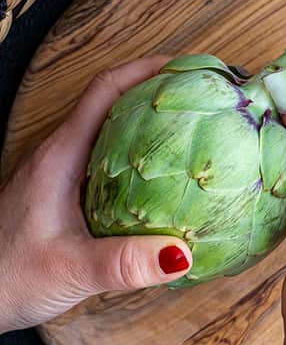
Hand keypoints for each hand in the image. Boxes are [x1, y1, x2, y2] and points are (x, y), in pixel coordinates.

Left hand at [0, 56, 192, 332]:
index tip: (190, 66)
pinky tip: (174, 182)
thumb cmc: (7, 278)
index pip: (106, 91)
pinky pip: (115, 164)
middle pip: (116, 104)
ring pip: (116, 134)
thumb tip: (182, 253)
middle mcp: (62, 157)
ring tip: (201, 130)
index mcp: (60, 157)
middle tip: (208, 96)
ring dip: (155, 125)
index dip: (148, 69)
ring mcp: (65, 176)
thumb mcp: (69, 270)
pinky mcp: (69, 197)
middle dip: (162, 91)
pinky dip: (147, 159)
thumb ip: (124, 263)